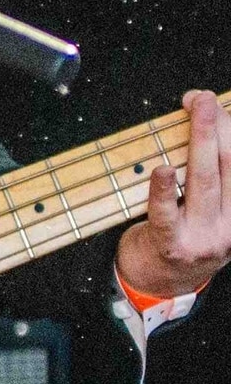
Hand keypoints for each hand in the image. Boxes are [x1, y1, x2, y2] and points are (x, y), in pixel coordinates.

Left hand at [117, 88, 230, 300]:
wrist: (159, 284)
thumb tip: (209, 125)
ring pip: (204, 182)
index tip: (219, 105)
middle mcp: (230, 227)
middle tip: (205, 99)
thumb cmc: (186, 237)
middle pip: (229, 168)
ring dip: (199, 142)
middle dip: (219, 128)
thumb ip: (216, 178)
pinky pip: (166, 213)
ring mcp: (203, 237)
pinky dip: (164, 190)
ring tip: (196, 112)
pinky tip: (163, 169)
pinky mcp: (172, 245)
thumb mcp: (214, 213)